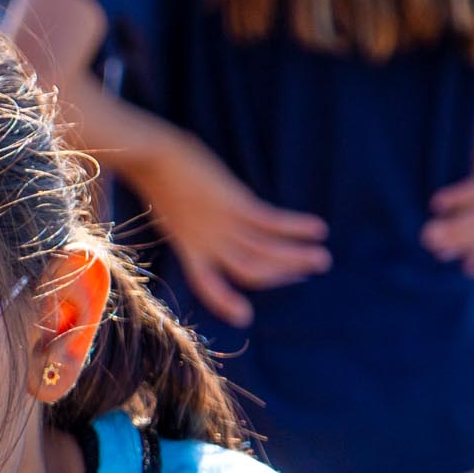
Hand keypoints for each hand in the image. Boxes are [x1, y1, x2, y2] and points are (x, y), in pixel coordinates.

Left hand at [126, 138, 329, 326]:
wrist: (150, 155)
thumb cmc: (160, 176)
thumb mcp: (173, 209)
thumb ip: (192, 222)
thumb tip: (213, 218)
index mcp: (187, 247)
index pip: (206, 284)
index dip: (225, 301)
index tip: (244, 317)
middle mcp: (205, 242)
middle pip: (247, 271)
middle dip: (281, 275)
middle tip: (309, 274)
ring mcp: (219, 224)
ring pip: (263, 252)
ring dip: (295, 257)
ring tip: (323, 259)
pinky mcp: (233, 203)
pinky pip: (269, 222)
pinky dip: (295, 227)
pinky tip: (318, 228)